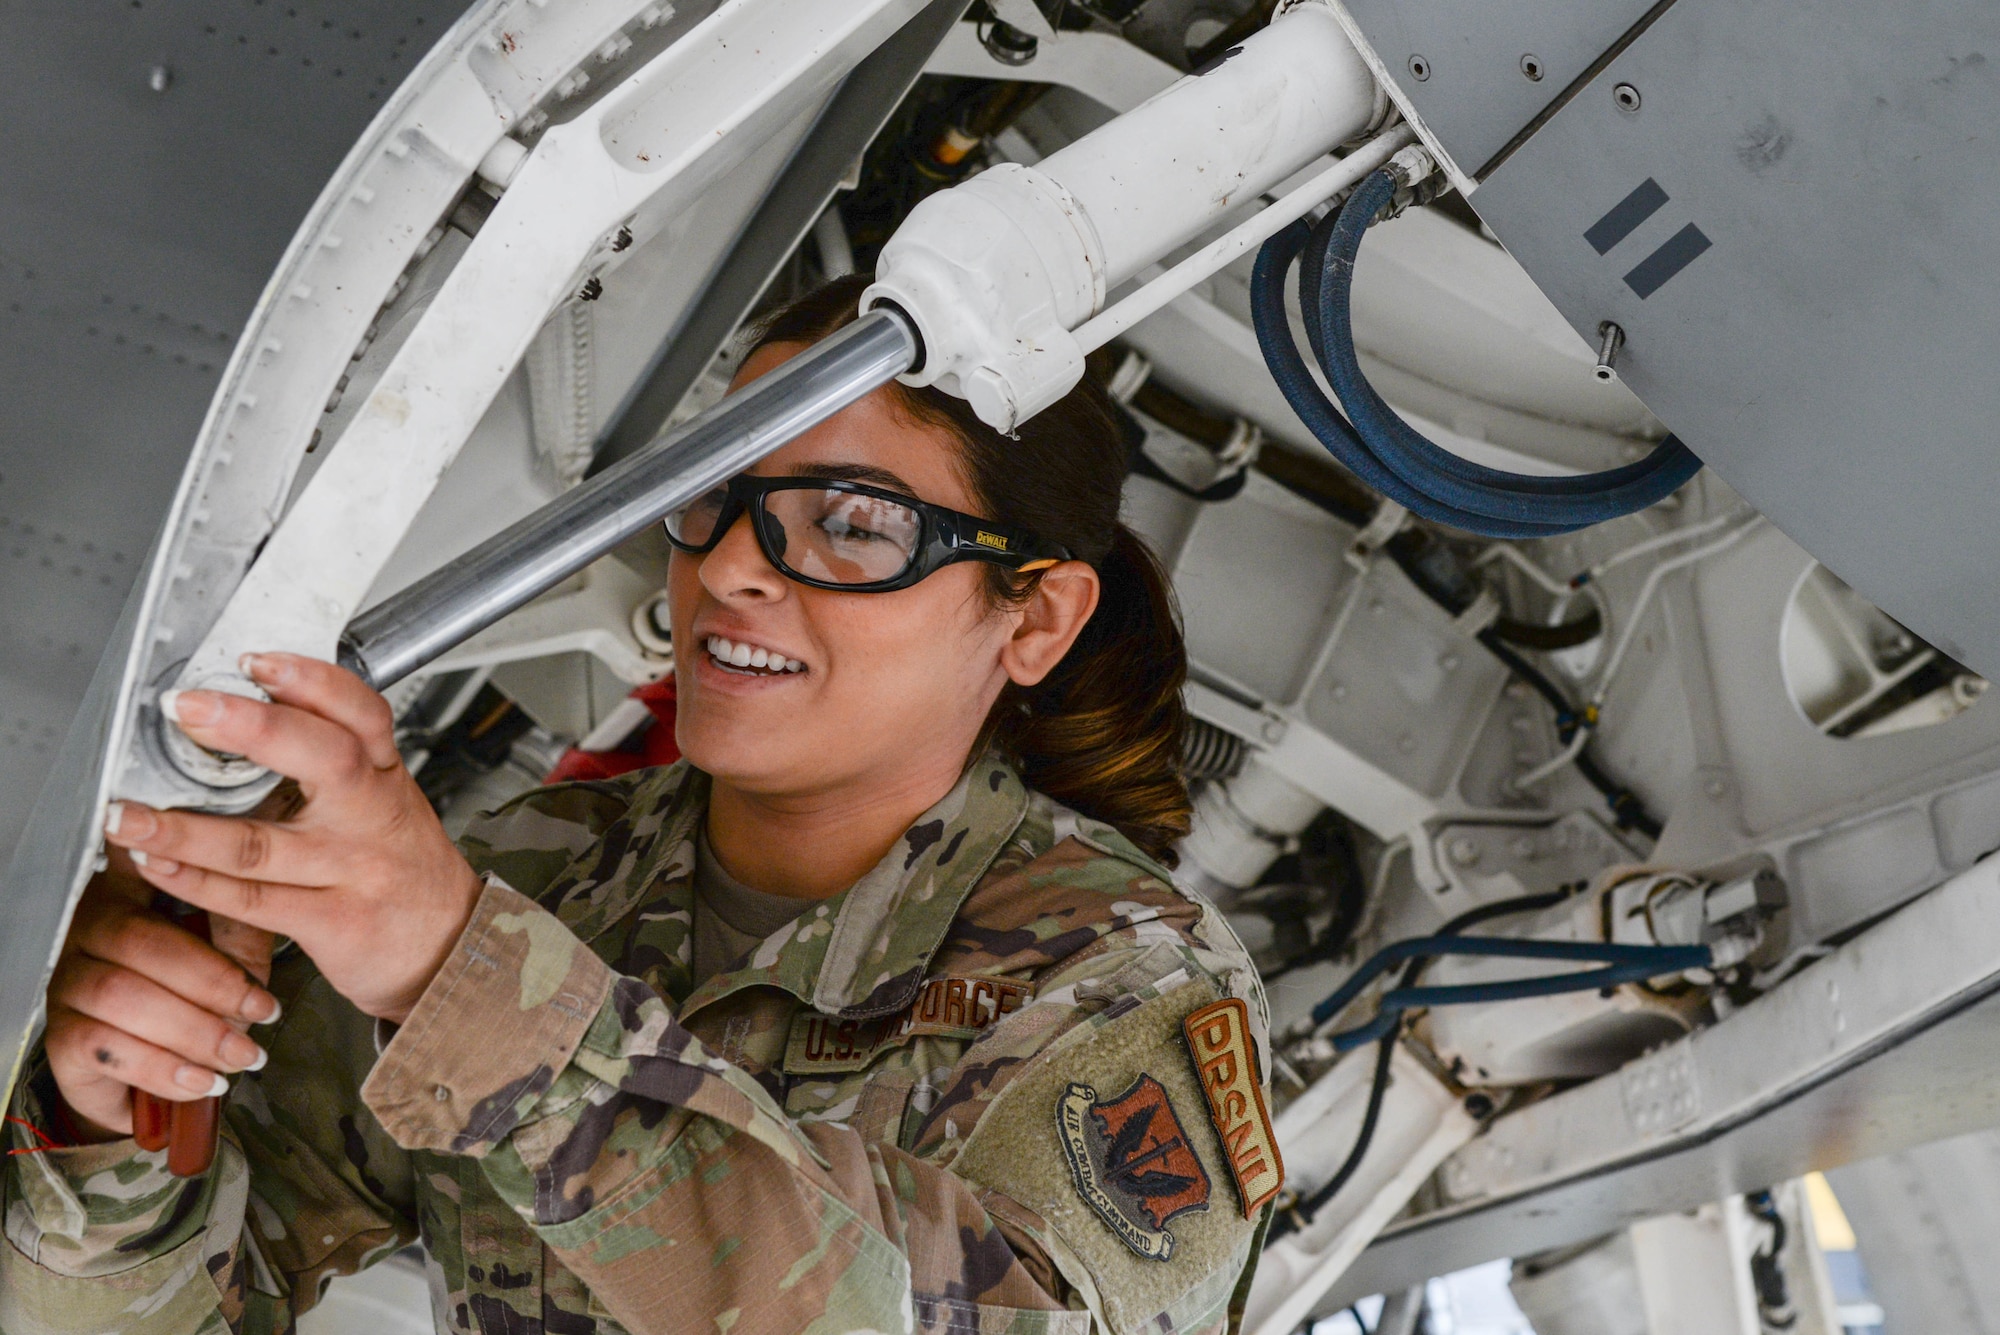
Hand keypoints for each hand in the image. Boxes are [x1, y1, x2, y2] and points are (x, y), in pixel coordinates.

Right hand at [45, 864, 278, 1139]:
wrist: (156, 1079)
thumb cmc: (197, 1001)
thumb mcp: (233, 957)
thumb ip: (243, 926)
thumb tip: (269, 898)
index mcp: (129, 892)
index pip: (137, 865)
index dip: (158, 860)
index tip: (179, 855)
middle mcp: (87, 930)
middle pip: (139, 941)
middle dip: (210, 981)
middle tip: (262, 1011)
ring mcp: (67, 982)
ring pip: (122, 996)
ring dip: (193, 1030)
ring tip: (242, 1054)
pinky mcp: (60, 1037)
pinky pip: (107, 1047)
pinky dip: (164, 1068)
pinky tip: (203, 1080)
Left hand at [101, 653, 485, 1024]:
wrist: (452, 946)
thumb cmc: (404, 869)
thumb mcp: (384, 802)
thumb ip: (330, 764)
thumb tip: (248, 712)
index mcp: (384, 775)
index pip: (360, 712)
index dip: (310, 680)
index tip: (254, 661)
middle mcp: (371, 815)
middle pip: (321, 757)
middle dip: (249, 728)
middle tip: (187, 708)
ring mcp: (352, 870)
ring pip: (260, 843)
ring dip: (182, 828)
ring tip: (127, 812)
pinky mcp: (332, 922)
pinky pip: (252, 902)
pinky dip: (195, 882)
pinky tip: (156, 863)